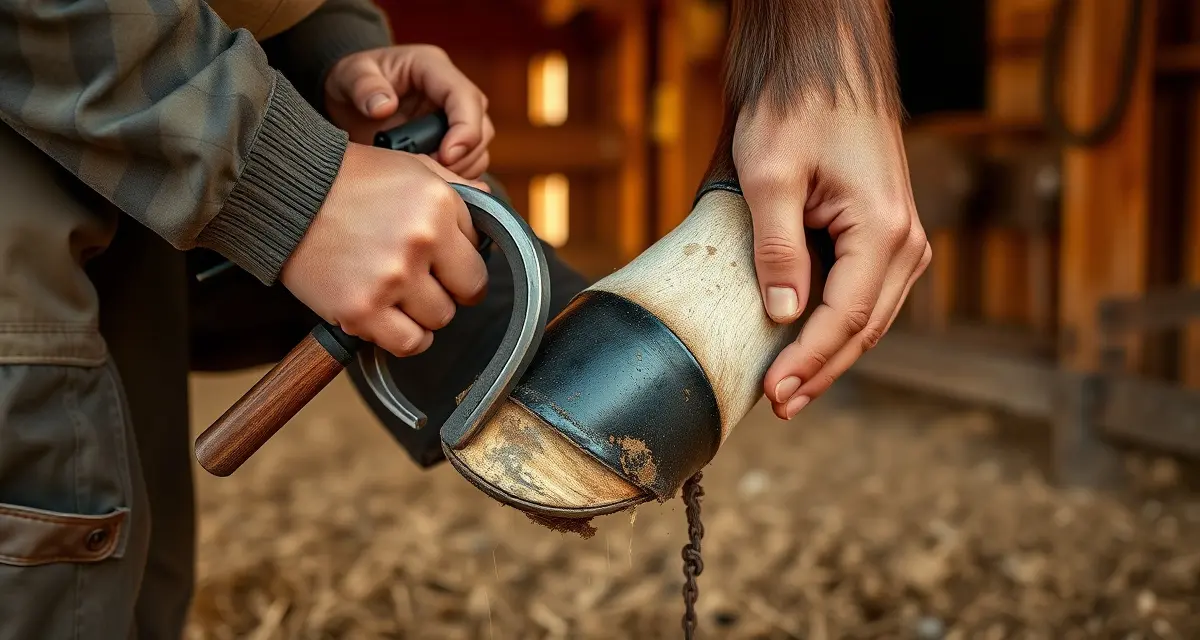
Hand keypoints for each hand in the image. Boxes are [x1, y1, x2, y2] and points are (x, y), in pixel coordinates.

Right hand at [280, 143, 491, 356]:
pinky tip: (391, 317)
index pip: (479, 259)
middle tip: (420, 278)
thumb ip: (459, 192)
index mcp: (439, 206)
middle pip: (465, 295)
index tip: (443, 262)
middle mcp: (419, 243)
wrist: (286, 193)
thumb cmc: (351, 179)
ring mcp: (390, 280)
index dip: (461, 263)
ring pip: (439, 320)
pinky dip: (405, 336)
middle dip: (448, 289)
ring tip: (398, 292)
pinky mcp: (360, 310)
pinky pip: (409, 344)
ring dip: (423, 312)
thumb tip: (494, 214)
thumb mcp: (413, 167)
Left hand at [324, 45, 493, 178]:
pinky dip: (457, 176)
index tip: (447, 156)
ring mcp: (454, 116)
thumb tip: (385, 107)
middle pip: (481, 125)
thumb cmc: (352, 80)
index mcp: (432, 68)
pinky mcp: (451, 139)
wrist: (348, 99)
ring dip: (461, 168)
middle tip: (432, 172)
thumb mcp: (348, 75)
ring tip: (426, 176)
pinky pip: (469, 162)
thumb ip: (363, 86)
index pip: (465, 97)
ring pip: (479, 147)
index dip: (465, 129)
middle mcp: (450, 91)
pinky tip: (431, 181)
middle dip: (463, 154)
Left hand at [734, 100, 931, 419]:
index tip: (774, 393)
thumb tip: (784, 316)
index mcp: (884, 229)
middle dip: (820, 370)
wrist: (825, 65)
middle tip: (779, 405)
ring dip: (830, 354)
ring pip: (869, 318)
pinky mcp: (886, 234)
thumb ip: (777, 248)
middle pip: (865, 329)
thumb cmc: (798, 107)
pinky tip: (805, 344)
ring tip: (789, 388)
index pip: (846, 318)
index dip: (808, 362)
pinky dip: (837, 325)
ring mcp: (902, 238)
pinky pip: (866, 295)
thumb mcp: (771, 176)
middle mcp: (906, 240)